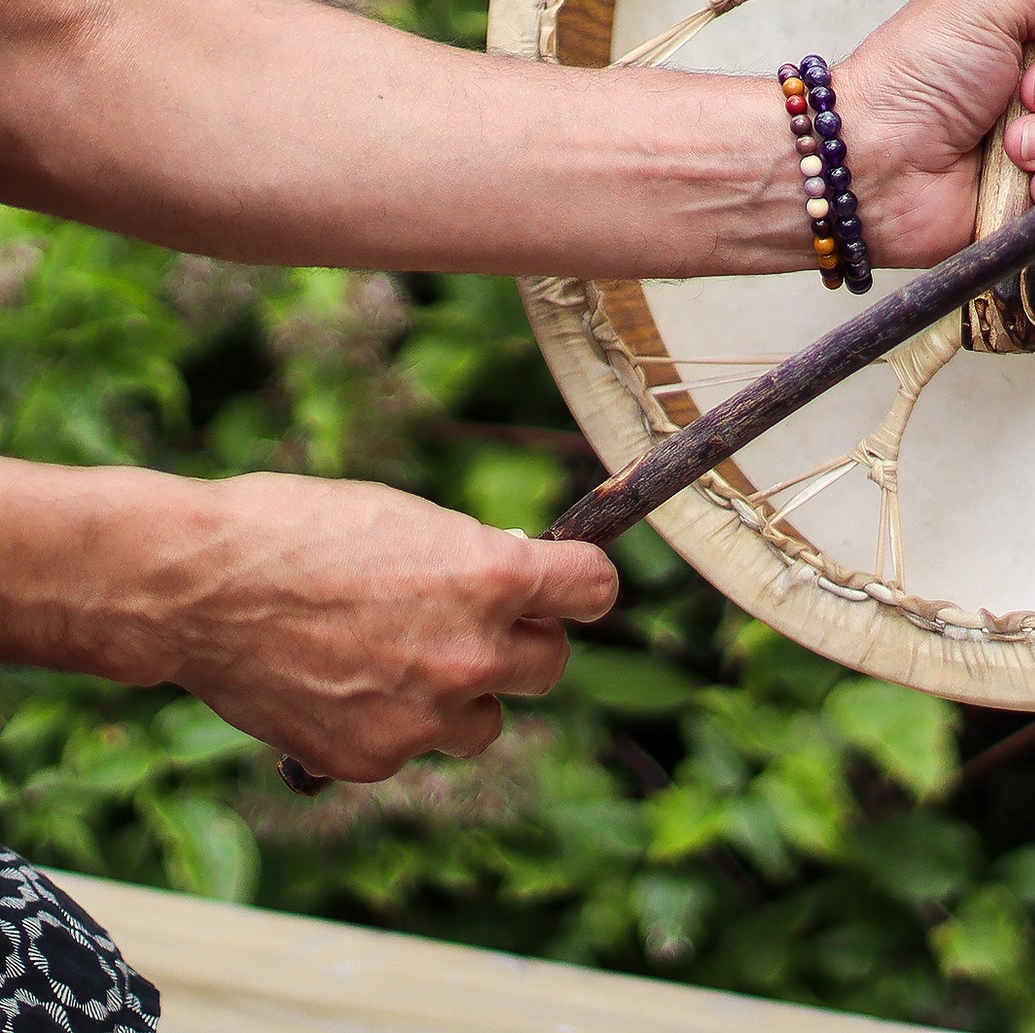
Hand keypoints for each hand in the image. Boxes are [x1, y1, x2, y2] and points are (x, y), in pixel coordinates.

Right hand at [83, 469, 616, 781]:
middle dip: (522, 645)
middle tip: (478, 627)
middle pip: (550, 666)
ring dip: (462, 698)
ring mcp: (423, 714)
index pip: (593, 591)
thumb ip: (473, 557)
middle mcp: (472, 651)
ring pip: (484, 723)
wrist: (198, 589)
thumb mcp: (408, 519)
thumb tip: (518, 572)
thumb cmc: (299, 531)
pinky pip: (411, 749)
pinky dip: (390, 727)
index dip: (580, 588)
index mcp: (492, 577)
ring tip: (401, 663)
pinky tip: (342, 689)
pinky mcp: (371, 759)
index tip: (565, 589)